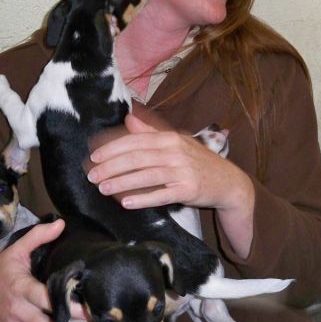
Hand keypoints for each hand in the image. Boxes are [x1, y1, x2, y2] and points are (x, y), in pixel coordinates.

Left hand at [87, 114, 252, 212]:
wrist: (228, 182)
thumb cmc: (198, 162)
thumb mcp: (176, 142)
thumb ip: (151, 132)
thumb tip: (128, 119)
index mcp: (169, 138)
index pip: (135, 141)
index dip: (112, 149)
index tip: (94, 158)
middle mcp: (175, 152)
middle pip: (137, 157)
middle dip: (111, 166)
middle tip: (92, 176)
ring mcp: (183, 171)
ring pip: (146, 176)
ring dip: (121, 182)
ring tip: (102, 189)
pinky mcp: (188, 190)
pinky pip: (161, 195)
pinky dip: (143, 199)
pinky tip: (126, 203)